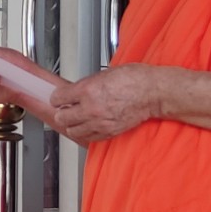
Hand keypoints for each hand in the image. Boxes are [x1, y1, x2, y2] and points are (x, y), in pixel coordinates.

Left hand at [49, 63, 167, 145]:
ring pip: (73, 131)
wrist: (153, 93)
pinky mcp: (108, 132)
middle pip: (62, 118)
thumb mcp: (105, 73)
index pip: (58, 98)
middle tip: (66, 109)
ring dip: (72, 125)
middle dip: (62, 113)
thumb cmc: (135, 79)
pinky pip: (88, 138)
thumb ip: (88, 84)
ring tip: (77, 119)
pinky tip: (88, 126)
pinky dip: (86, 133)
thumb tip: (76, 90)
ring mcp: (99, 123)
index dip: (57, 97)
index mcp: (88, 90)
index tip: (59, 98)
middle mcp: (91, 108)